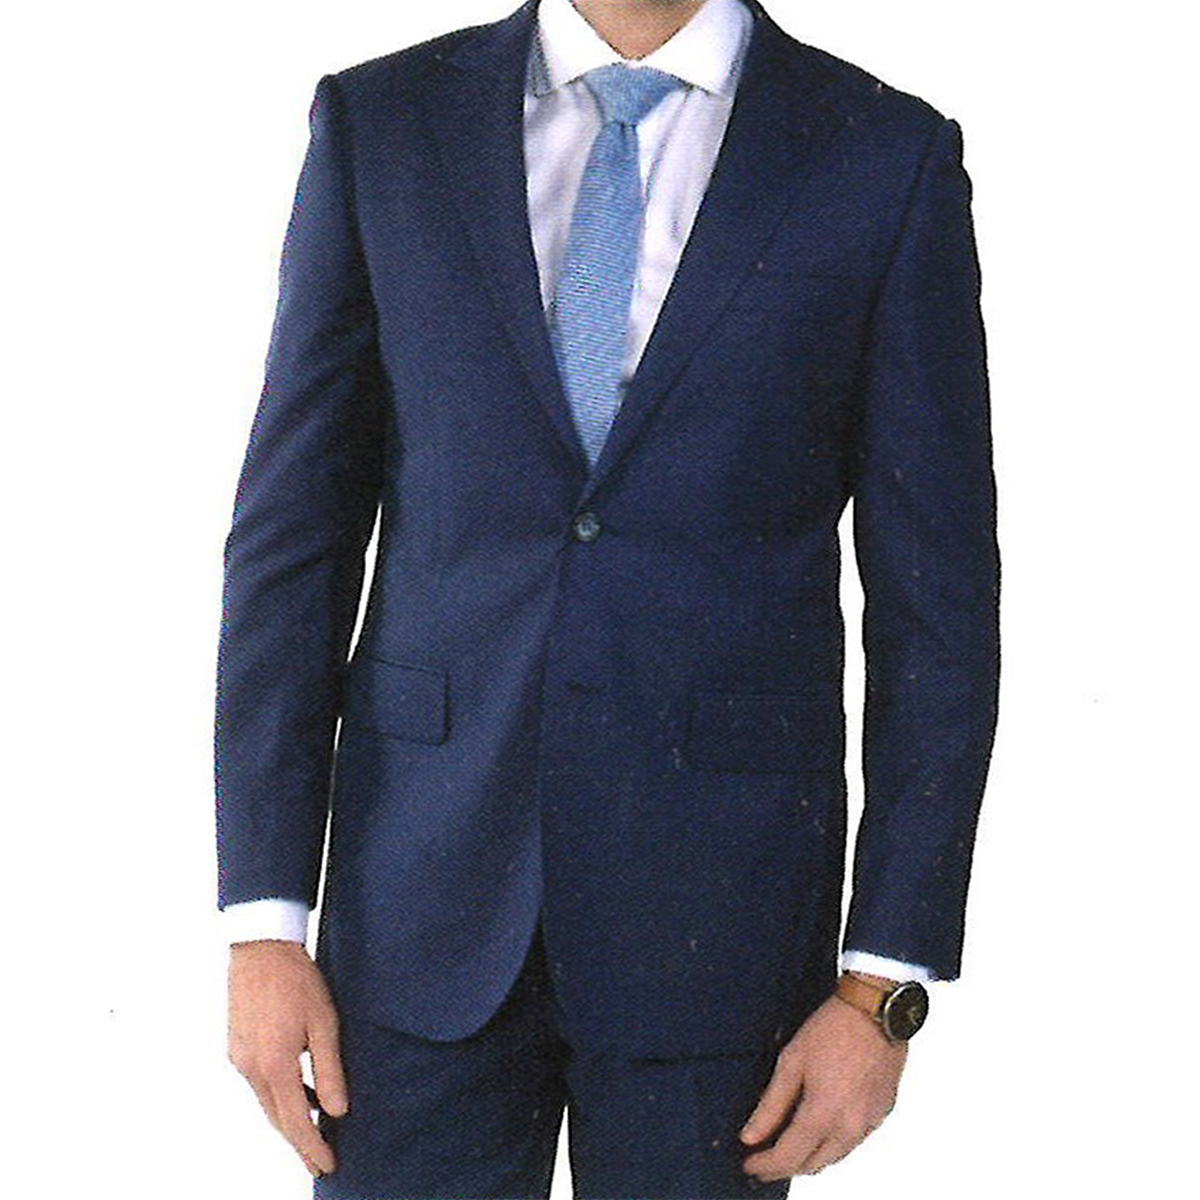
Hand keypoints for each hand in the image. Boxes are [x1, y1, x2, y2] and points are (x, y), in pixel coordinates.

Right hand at [227, 940, 348, 1177]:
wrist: (260, 946)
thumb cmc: (297, 979)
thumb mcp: (324, 1022)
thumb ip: (330, 1070)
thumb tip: (336, 1111)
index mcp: (274, 1065)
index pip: (295, 1122)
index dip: (312, 1148)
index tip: (328, 1166)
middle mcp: (251, 1068)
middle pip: (277, 1119)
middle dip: (299, 1143)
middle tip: (320, 1161)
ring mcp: (240, 1058)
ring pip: (266, 1102)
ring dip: (288, 1119)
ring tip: (314, 1132)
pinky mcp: (237, 1046)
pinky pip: (259, 1083)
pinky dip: (278, 1096)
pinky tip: (298, 1093)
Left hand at [738, 982, 906, 1179]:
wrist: (875, 1009)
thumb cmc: (834, 1028)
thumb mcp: (791, 1061)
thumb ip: (771, 1105)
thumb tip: (751, 1135)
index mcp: (825, 1114)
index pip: (789, 1157)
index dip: (765, 1166)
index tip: (749, 1165)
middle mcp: (851, 1127)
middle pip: (813, 1165)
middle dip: (785, 1167)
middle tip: (763, 1160)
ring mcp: (870, 1122)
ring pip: (835, 1157)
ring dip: (810, 1158)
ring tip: (787, 1147)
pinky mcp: (882, 1113)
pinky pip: (853, 1141)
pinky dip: (832, 1143)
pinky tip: (819, 1129)